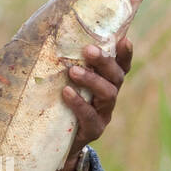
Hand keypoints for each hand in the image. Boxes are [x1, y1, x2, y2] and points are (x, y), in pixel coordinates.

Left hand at [60, 36, 132, 169]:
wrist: (57, 140)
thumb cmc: (60, 102)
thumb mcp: (64, 81)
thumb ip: (64, 61)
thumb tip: (45, 30)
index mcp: (106, 81)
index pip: (121, 64)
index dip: (125, 53)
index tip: (124, 39)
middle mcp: (109, 95)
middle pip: (116, 76)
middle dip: (104, 61)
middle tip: (88, 50)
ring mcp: (104, 113)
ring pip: (108, 94)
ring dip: (91, 80)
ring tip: (72, 71)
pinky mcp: (94, 130)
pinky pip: (90, 116)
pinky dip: (79, 103)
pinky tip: (67, 93)